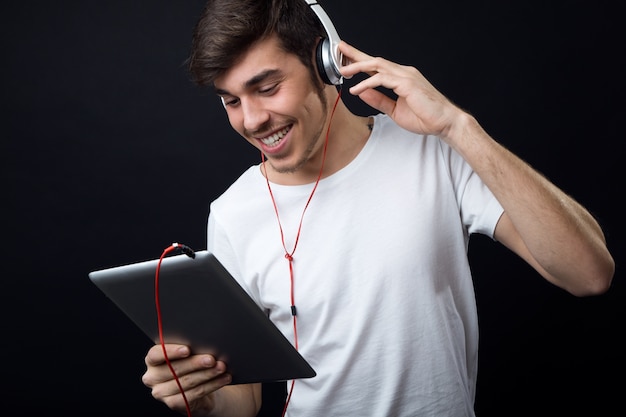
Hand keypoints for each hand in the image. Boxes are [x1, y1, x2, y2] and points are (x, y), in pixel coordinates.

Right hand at [142, 344, 231, 414]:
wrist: (198, 388)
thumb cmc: (191, 365)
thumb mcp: (187, 354)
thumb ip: (189, 349)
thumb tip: (204, 342)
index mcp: (152, 360)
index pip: (156, 354)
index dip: (171, 352)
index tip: (187, 349)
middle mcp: (152, 377)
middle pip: (174, 369)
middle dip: (196, 363)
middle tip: (211, 359)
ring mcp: (161, 392)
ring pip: (186, 382)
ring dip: (207, 374)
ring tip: (221, 367)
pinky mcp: (173, 403)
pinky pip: (194, 394)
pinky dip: (211, 385)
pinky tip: (222, 378)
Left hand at [339, 41, 463, 140]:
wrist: (444, 122)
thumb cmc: (425, 116)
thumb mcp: (394, 110)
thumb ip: (379, 100)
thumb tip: (363, 93)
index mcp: (401, 78)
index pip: (378, 66)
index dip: (361, 60)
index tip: (347, 58)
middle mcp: (403, 73)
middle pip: (375, 60)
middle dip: (357, 56)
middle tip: (341, 51)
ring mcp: (406, 76)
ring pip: (378, 65)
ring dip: (359, 67)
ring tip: (344, 71)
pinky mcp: (407, 84)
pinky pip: (382, 79)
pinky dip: (367, 83)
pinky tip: (357, 89)